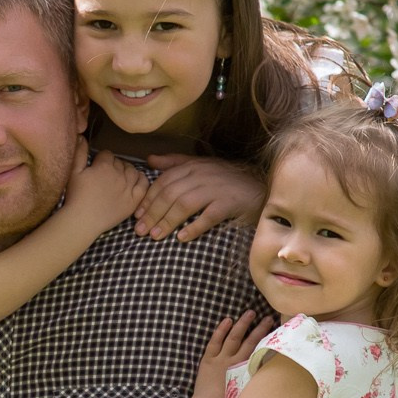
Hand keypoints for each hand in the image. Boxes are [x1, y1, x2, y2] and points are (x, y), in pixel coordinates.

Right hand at [61, 138, 150, 231]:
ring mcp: (128, 187)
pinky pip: (143, 184)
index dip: (101, 159)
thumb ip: (79, 153)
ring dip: (127, 171)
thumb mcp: (73, 172)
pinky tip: (134, 181)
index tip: (96, 167)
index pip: (107, 154)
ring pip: (133, 171)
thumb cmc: (75, 196)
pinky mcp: (134, 200)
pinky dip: (141, 179)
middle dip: (114, 165)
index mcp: (104, 166)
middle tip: (106, 175)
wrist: (83, 221)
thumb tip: (82, 137)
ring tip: (119, 177)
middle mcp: (119, 174)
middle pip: (120, 162)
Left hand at [138, 154, 267, 244]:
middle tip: (140, 231)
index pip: (164, 182)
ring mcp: (217, 189)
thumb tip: (149, 160)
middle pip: (171, 194)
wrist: (261, 187)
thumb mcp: (201, 165)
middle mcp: (203, 175)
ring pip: (185, 204)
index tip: (136, 216)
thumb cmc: (226, 179)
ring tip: (155, 236)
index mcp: (194, 166)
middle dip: (152, 213)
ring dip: (167, 221)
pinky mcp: (229, 203)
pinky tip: (182, 237)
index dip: (148, 199)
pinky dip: (194, 227)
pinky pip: (208, 216)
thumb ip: (175, 162)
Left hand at [196, 313, 273, 396]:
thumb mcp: (248, 392)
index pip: (261, 351)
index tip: (278, 331)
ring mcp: (221, 359)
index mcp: (247, 370)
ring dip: (242, 324)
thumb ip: (258, 380)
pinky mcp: (208, 360)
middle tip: (268, 318)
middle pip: (251, 341)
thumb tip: (271, 375)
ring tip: (250, 312)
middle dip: (260, 328)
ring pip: (234, 337)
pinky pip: (215, 341)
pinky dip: (221, 330)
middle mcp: (236, 361)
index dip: (269, 340)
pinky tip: (228, 320)